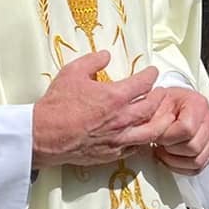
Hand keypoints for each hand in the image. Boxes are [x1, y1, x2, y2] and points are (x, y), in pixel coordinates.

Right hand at [32, 52, 159, 168]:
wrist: (45, 135)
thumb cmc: (57, 104)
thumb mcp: (72, 72)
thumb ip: (92, 61)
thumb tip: (105, 55)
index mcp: (115, 96)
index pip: (143, 83)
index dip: (151, 75)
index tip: (152, 72)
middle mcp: (122, 118)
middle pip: (152, 107)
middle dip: (160, 97)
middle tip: (161, 92)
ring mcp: (119, 138)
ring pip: (150, 131)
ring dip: (160, 121)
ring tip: (163, 115)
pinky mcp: (112, 153)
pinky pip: (135, 148)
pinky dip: (143, 140)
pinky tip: (143, 135)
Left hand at [135, 85, 208, 174]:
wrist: (170, 105)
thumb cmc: (163, 103)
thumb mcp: (154, 102)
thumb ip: (152, 119)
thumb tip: (146, 134)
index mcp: (197, 104)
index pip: (187, 128)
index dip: (168, 137)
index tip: (157, 135)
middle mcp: (208, 120)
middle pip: (193, 147)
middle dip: (171, 149)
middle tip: (160, 143)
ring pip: (197, 161)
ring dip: (175, 160)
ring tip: (164, 150)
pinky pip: (198, 167)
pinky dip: (181, 167)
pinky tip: (170, 157)